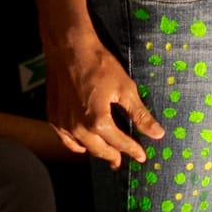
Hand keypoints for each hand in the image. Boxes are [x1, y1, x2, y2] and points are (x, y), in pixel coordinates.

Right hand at [47, 33, 163, 168]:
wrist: (69, 49)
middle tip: (121, 162)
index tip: (142, 157)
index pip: (120, 144)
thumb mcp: (125, 88)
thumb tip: (157, 133)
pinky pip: (65, 139)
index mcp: (98, 123)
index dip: (133, 151)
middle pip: (100, 150)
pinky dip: (75, 144)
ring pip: (82, 147)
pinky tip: (81, 145)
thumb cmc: (99, 65)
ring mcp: (63, 124)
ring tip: (105, 154)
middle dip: (113, 157)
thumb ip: (140, 115)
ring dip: (95, 151)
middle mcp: (78, 129)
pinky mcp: (53, 116)